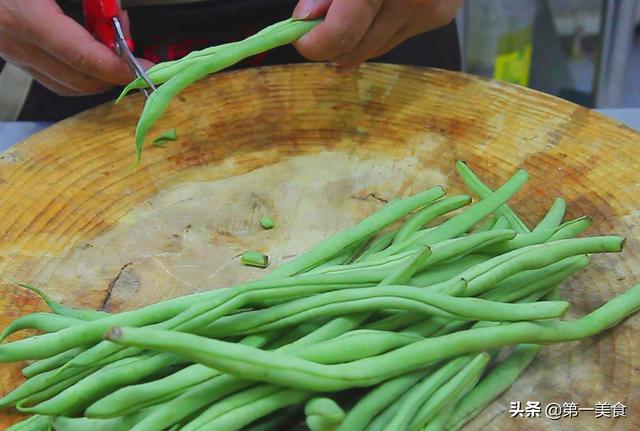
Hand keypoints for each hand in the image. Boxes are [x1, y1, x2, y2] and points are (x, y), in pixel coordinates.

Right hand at [0, 0, 149, 95]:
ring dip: (98, 72)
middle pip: (79, 79)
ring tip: (111, 41)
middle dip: (113, 71)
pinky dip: (79, 69)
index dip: (119, 66)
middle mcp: (14, 42)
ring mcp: (11, 52)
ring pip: (67, 84)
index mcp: (23, 17)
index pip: (82, 57)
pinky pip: (52, 76)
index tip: (146, 67)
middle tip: (132, 47)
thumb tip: (114, 12)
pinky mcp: (12, 54)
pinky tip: (89, 44)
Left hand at [292, 0, 462, 67]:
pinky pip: (397, 36)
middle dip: (331, 43)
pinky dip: (381, 25)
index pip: (343, 33)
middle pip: (357, 50)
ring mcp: (430, 10)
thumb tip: (305, 18)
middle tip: (317, 24)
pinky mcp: (441, 15)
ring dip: (356, 36)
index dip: (315, 43)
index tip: (300, 36)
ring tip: (352, 8)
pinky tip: (383, 1)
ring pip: (375, 49)